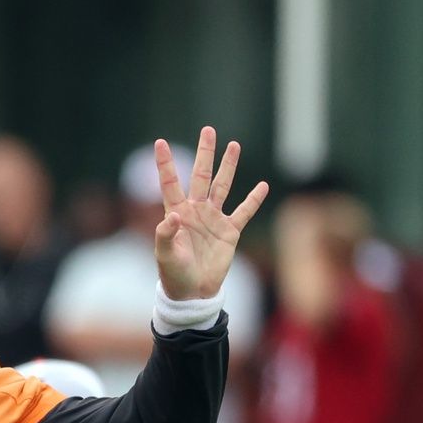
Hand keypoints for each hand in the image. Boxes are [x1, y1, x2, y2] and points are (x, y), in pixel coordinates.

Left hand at [154, 128, 266, 300]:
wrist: (193, 292)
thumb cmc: (173, 274)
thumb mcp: (164, 255)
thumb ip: (165, 234)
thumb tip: (172, 216)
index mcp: (176, 213)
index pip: (170, 183)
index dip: (165, 164)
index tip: (160, 142)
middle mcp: (195, 211)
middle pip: (201, 176)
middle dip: (205, 153)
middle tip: (208, 130)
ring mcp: (213, 219)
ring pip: (222, 186)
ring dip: (228, 166)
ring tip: (233, 145)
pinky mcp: (230, 231)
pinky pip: (244, 211)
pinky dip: (254, 199)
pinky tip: (262, 185)